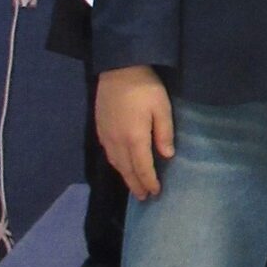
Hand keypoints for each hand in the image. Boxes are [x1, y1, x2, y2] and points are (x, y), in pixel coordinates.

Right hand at [95, 65, 174, 199]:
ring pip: (116, 164)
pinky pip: (108, 154)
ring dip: (125, 177)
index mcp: (135, 138)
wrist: (118, 69)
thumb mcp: (162, 107)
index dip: (149, 181)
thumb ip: (164, 133)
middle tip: (143, 197)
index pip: (142, 168)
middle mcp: (118, 142)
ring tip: (133, 185)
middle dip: (136, 185)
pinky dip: (116, 164)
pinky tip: (121, 165)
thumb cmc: (145, 87)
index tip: (155, 192)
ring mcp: (106, 136)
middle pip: (127, 170)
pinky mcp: (100, 128)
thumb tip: (167, 156)